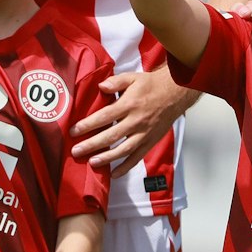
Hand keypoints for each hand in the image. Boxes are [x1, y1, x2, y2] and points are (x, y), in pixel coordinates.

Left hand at [73, 65, 197, 170]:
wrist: (177, 92)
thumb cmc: (153, 85)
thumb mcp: (133, 78)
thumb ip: (116, 82)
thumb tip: (100, 86)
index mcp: (130, 104)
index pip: (105, 117)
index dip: (88, 125)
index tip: (74, 131)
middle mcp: (137, 120)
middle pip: (111, 136)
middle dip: (92, 145)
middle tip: (76, 151)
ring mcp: (144, 133)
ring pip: (124, 149)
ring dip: (107, 158)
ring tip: (92, 163)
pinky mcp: (151, 140)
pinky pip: (138, 156)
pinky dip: (126, 167)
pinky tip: (114, 173)